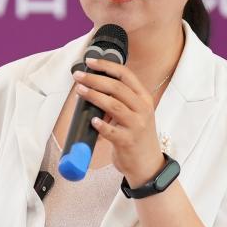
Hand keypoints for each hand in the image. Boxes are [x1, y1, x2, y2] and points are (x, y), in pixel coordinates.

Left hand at [75, 57, 166, 187]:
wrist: (148, 164)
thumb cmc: (137, 136)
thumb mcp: (136, 113)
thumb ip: (121, 100)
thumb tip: (93, 85)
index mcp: (144, 98)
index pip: (126, 75)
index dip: (107, 66)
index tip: (90, 62)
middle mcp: (143, 109)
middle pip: (117, 88)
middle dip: (95, 79)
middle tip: (78, 76)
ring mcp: (137, 126)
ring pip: (114, 105)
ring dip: (94, 96)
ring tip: (80, 91)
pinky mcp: (128, 142)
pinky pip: (112, 131)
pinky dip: (101, 125)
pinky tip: (92, 121)